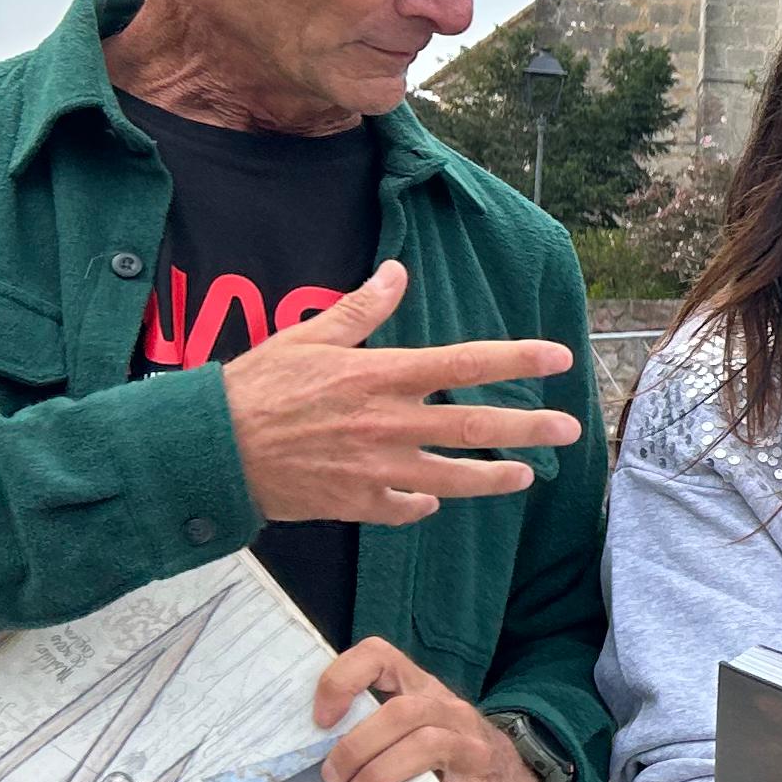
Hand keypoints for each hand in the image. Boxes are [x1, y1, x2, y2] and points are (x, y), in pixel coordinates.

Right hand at [220, 261, 581, 528]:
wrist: (211, 451)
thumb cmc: (255, 388)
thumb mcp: (307, 337)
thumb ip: (359, 310)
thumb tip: (397, 273)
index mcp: (381, 376)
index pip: (465, 363)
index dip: (517, 359)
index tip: (559, 357)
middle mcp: (389, 424)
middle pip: (475, 426)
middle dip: (528, 428)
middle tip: (569, 430)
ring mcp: (377, 469)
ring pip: (453, 477)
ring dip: (494, 478)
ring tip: (524, 477)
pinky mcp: (357, 504)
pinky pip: (404, 508)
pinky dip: (423, 505)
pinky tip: (435, 501)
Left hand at [314, 640, 539, 781]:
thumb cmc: (448, 758)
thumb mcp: (413, 732)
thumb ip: (375, 734)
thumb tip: (315, 762)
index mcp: (420, 688)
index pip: (379, 655)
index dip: (342, 680)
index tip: (321, 720)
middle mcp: (447, 708)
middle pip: (399, 711)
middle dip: (355, 745)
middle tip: (330, 776)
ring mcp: (468, 743)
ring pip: (422, 742)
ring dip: (376, 772)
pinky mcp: (479, 781)